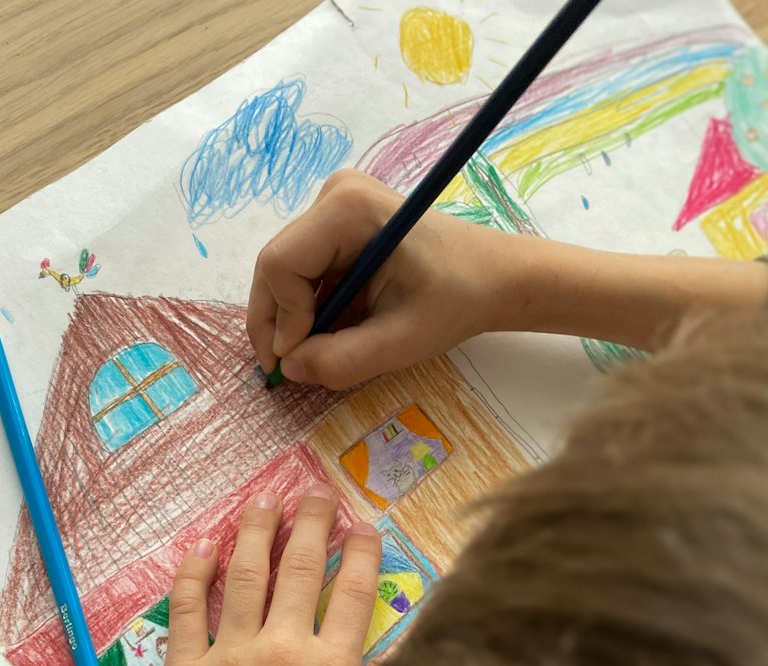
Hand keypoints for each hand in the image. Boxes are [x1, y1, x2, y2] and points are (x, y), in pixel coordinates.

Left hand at [156, 483, 381, 665]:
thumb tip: (398, 655)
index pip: (351, 593)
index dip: (361, 553)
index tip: (364, 526)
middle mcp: (281, 650)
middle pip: (299, 569)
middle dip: (312, 524)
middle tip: (317, 496)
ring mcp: (228, 656)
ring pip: (244, 575)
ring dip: (256, 531)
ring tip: (265, 501)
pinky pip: (186, 609)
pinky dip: (194, 573)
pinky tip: (202, 547)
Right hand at [246, 168, 518, 388]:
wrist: (492, 276)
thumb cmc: (457, 299)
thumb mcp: (400, 341)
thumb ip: (341, 359)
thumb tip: (289, 368)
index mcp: (347, 208)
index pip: (279, 265)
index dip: (279, 319)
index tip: (298, 359)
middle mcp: (333, 195)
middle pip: (275, 268)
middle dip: (279, 323)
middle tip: (291, 368)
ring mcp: (334, 207)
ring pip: (284, 275)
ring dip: (294, 320)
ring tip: (322, 350)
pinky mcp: (337, 226)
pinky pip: (303, 274)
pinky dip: (309, 311)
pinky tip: (336, 330)